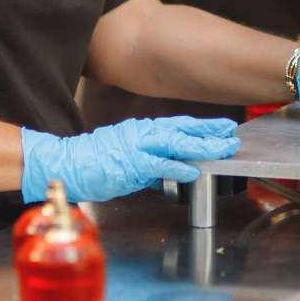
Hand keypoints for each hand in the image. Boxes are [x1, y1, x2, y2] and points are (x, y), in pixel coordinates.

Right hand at [21, 116, 239, 202]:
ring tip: (223, 149)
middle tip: (232, 134)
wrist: (67, 164)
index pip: (178, 125)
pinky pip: (158, 165)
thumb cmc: (94, 164)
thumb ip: (149, 166)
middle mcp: (142, 133)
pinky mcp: (130, 164)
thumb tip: (167, 175)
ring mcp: (136, 147)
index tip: (223, 127)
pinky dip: (177, 167)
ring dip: (202, 147)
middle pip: (182, 129)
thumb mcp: (126, 160)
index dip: (203, 126)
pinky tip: (194, 170)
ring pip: (176, 143)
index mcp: (142, 131)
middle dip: (210, 132)